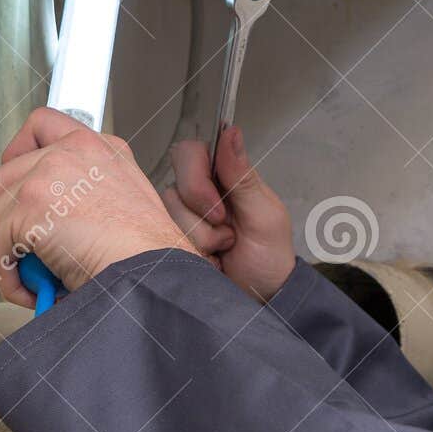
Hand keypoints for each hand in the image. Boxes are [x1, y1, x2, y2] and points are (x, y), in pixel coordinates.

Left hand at [0, 108, 197, 307]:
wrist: (151, 269)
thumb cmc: (147, 250)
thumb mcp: (129, 197)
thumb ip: (90, 189)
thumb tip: (58, 214)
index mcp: (98, 147)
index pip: (42, 126)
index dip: (20, 153)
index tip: (19, 181)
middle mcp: (71, 151)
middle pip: (5, 173)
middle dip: (6, 212)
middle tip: (21, 239)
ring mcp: (46, 176)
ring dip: (3, 246)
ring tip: (27, 269)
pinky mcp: (28, 207)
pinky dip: (7, 276)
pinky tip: (31, 289)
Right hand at [161, 125, 295, 303]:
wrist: (261, 300)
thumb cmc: (269, 258)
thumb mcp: (265, 216)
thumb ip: (243, 177)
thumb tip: (230, 131)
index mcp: (224, 177)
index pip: (190, 152)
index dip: (197, 178)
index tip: (220, 208)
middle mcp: (199, 193)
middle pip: (175, 185)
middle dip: (200, 216)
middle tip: (227, 235)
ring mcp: (183, 218)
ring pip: (169, 216)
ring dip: (200, 240)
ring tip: (222, 251)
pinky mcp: (170, 241)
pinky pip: (163, 239)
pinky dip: (191, 254)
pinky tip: (209, 261)